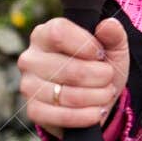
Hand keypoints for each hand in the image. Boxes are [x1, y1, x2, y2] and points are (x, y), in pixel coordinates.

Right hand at [17, 16, 129, 139]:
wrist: (95, 97)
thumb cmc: (100, 65)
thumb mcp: (113, 48)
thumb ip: (114, 34)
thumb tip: (109, 24)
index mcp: (45, 34)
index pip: (58, 33)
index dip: (86, 45)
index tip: (100, 54)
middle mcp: (30, 58)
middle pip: (69, 68)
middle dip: (100, 76)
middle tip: (109, 77)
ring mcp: (28, 85)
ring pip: (66, 94)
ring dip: (97, 96)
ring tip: (106, 93)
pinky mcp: (32, 110)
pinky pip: (60, 116)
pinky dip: (85, 116)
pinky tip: (97, 111)